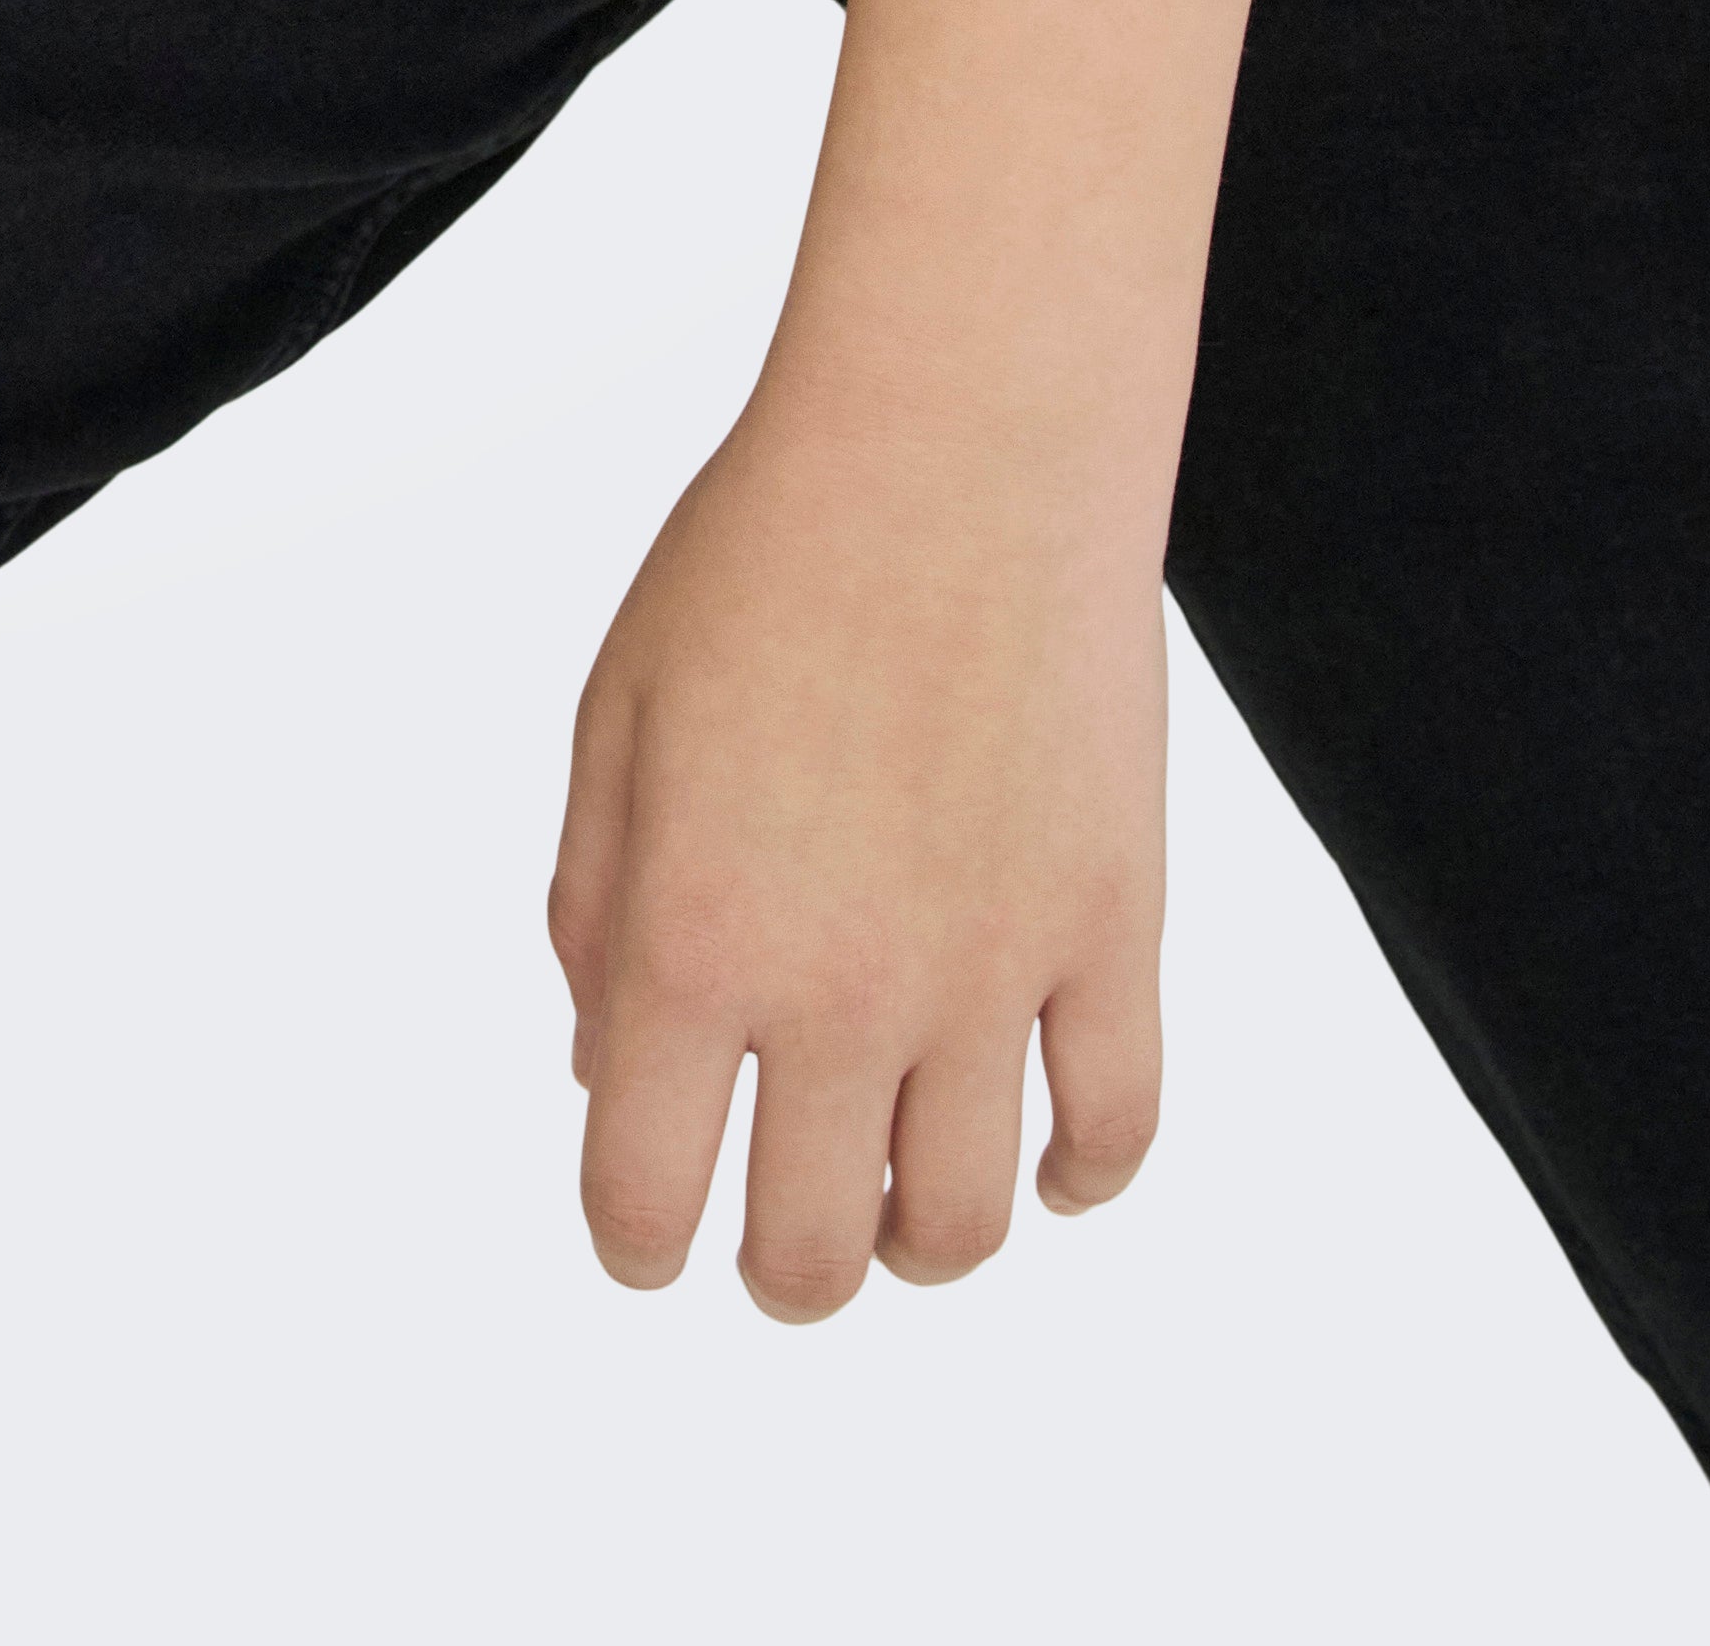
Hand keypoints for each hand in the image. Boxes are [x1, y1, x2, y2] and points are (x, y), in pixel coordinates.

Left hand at [547, 395, 1168, 1315]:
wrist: (957, 441)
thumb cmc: (763, 552)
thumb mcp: (616, 712)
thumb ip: (594, 905)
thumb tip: (603, 1069)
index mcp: (690, 936)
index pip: (642, 1199)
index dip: (632, 1243)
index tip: (645, 1233)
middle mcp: (837, 987)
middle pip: (808, 1259)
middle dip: (775, 1269)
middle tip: (771, 1227)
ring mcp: (990, 972)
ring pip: (963, 1230)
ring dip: (916, 1245)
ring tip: (892, 1196)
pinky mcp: (1114, 931)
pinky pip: (1115, 1131)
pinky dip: (1078, 1177)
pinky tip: (1043, 1161)